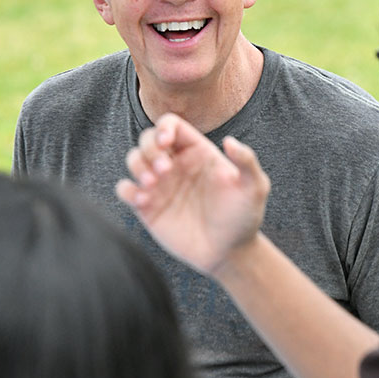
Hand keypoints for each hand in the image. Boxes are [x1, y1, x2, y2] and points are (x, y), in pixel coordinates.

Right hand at [116, 113, 269, 274]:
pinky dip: (127, 190)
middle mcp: (176, 164)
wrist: (230, 252)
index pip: (171, 125)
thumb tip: (229, 141)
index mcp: (197, 152)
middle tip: (164, 170)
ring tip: (152, 184)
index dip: (163, 127)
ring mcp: (160, 185)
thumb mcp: (254, 187)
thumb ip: (246, 161)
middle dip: (149, 149)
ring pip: (133, 160)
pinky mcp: (148, 207)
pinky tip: (144, 201)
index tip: (166, 142)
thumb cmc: (243, 217)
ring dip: (137, 166)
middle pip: (147, 139)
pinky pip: (125, 190)